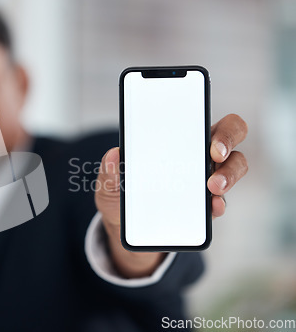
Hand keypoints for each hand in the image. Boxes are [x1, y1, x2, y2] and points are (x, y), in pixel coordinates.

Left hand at [95, 113, 247, 278]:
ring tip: (213, 187)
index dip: (211, 118)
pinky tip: (213, 207)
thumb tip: (113, 156)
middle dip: (228, 141)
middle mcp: (197, 153)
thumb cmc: (119, 193)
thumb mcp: (108, 183)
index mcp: (174, 138)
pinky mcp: (204, 205)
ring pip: (234, 166)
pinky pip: (220, 201)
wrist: (122, 226)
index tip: (208, 138)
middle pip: (230, 136)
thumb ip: (109, 171)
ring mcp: (205, 178)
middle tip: (215, 155)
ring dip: (228, 174)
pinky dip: (219, 204)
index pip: (202, 117)